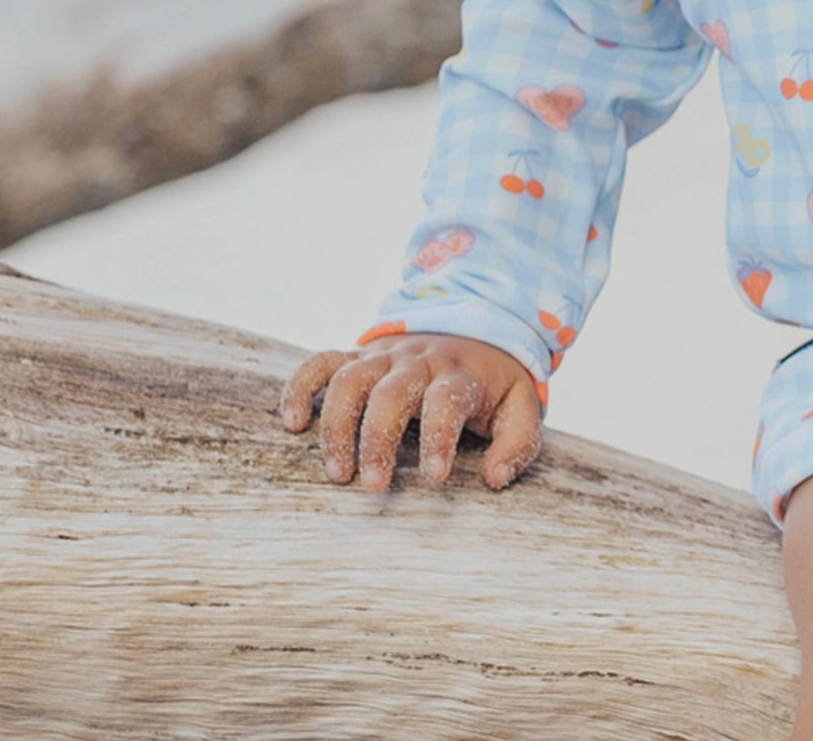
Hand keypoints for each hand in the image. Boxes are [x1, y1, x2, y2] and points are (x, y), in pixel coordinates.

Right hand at [278, 332, 543, 492]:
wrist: (475, 327)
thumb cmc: (491, 384)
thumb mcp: (519, 406)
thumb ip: (517, 442)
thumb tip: (493, 479)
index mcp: (459, 375)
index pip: (447, 400)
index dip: (440, 437)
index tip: (436, 477)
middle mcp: (419, 362)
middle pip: (391, 393)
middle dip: (378, 440)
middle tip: (373, 487)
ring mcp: (385, 356)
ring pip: (351, 380)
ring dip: (337, 424)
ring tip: (337, 472)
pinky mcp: (359, 356)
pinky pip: (321, 362)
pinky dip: (301, 386)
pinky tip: (293, 423)